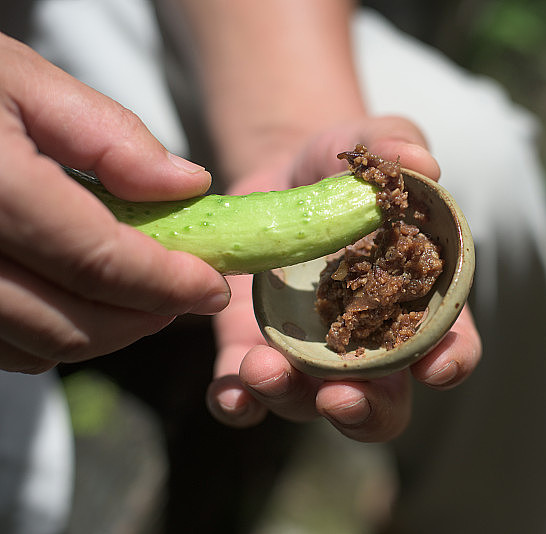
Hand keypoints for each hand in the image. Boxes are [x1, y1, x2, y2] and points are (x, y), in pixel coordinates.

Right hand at [0, 34, 229, 372]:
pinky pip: (1, 348)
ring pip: (38, 348)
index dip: (169, 283)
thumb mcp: (23, 81)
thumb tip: (188, 186)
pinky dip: (54, 334)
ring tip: (143, 296)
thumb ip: (108, 135)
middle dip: (145, 317)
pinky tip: (80, 297)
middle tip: (187, 294)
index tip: (213, 287)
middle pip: (72, 324)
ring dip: (106, 332)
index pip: (98, 261)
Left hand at [207, 117, 481, 441]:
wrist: (279, 175)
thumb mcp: (371, 142)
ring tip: (264, 369)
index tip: (437, 364)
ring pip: (309, 403)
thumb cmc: (345, 165)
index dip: (450, 360)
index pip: (450, 345)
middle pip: (383, 404)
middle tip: (342, 395)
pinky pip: (246, 396)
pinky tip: (229, 388)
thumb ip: (397, 148)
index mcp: (414, 303)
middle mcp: (366, 344)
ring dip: (291, 398)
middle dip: (366, 410)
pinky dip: (238, 401)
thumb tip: (423, 163)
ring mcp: (308, 354)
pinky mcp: (252, 350)